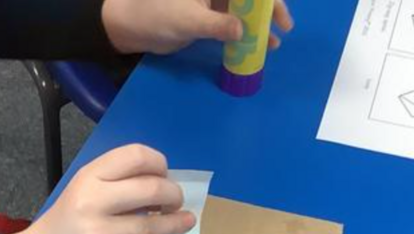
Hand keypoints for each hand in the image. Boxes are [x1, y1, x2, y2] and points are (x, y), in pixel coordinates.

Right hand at [3, 144, 194, 233]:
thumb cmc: (66, 224)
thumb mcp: (83, 190)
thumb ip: (116, 182)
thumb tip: (164, 183)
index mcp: (88, 177)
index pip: (136, 156)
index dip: (159, 164)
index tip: (164, 175)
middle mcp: (92, 200)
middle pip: (152, 189)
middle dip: (173, 195)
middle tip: (176, 202)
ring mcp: (99, 232)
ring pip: (153, 225)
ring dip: (173, 224)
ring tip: (182, 222)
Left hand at [101, 0, 294, 55]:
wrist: (131, 26)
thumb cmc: (156, 14)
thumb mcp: (188, 20)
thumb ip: (216, 25)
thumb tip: (242, 31)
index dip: (266, 0)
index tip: (278, 14)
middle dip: (268, 11)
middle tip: (283, 29)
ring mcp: (212, 2)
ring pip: (243, 10)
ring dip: (258, 25)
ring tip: (272, 45)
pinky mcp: (208, 17)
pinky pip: (232, 23)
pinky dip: (244, 34)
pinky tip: (254, 48)